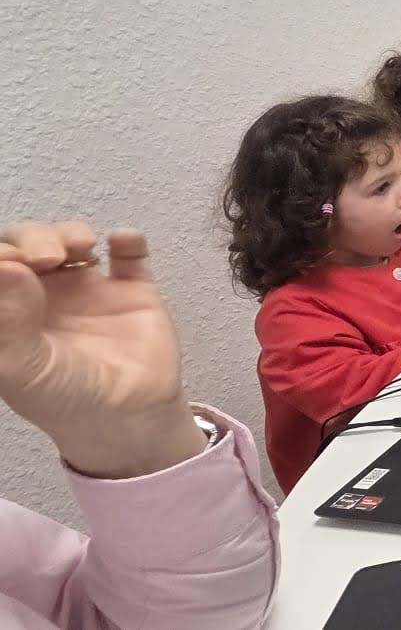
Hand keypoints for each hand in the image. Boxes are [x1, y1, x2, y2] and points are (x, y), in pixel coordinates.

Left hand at [0, 222, 206, 478]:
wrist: (128, 421)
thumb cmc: (63, 401)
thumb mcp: (21, 369)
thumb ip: (9, 321)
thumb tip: (6, 265)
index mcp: (9, 311)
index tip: (9, 262)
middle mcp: (43, 295)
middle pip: (27, 244)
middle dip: (32, 238)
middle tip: (43, 256)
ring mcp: (89, 291)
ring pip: (72, 242)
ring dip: (70, 233)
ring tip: (79, 247)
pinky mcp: (133, 293)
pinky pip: (131, 256)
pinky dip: (128, 241)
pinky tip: (123, 242)